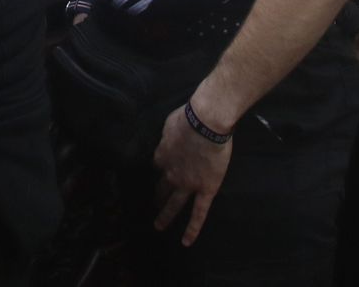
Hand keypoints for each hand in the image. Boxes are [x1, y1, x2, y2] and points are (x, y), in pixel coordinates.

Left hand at [152, 104, 231, 246]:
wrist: (207, 123)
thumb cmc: (190, 116)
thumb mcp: (171, 121)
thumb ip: (168, 132)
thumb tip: (169, 134)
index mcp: (163, 154)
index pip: (157, 164)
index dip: (159, 167)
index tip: (159, 169)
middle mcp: (171, 173)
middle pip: (161, 187)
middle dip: (156, 196)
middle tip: (152, 204)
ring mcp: (187, 184)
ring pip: (173, 204)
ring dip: (164, 216)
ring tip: (158, 226)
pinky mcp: (205, 190)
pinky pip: (198, 213)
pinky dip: (192, 229)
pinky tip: (186, 241)